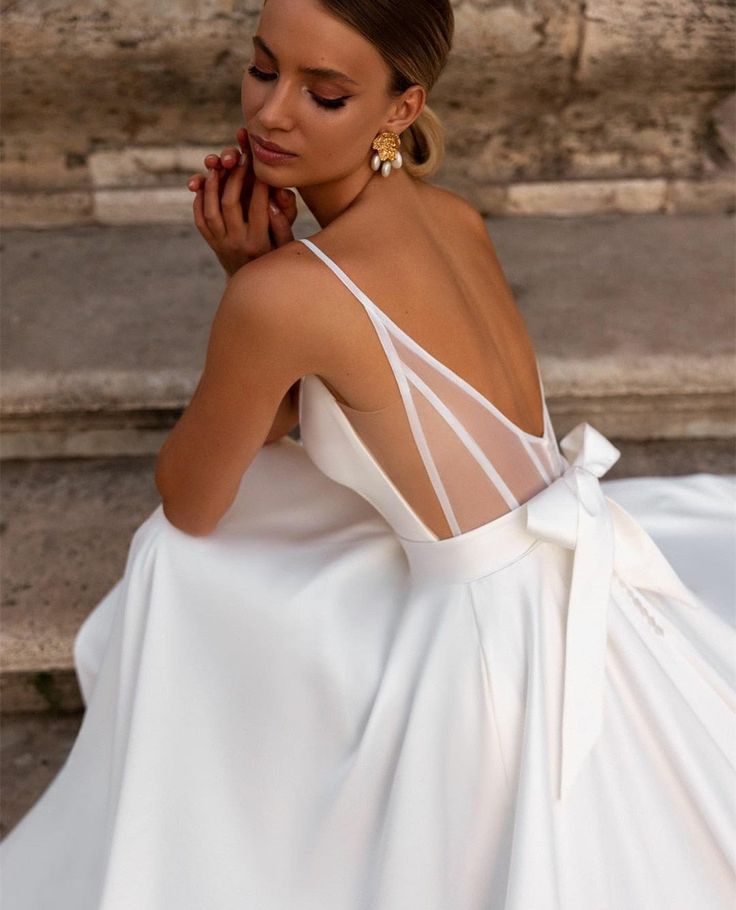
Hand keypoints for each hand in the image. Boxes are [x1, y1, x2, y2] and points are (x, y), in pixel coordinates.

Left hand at [187, 127, 298, 276]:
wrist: (253, 287)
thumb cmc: (274, 260)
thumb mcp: (286, 246)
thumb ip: (282, 224)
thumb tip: (272, 201)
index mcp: (259, 243)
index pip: (259, 207)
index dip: (261, 183)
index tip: (263, 166)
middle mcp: (237, 244)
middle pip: (230, 203)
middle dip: (235, 177)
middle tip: (240, 158)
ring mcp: (220, 244)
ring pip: (209, 209)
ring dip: (212, 184)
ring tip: (217, 164)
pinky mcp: (211, 243)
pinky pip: (200, 219)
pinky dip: (200, 200)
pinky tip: (205, 183)